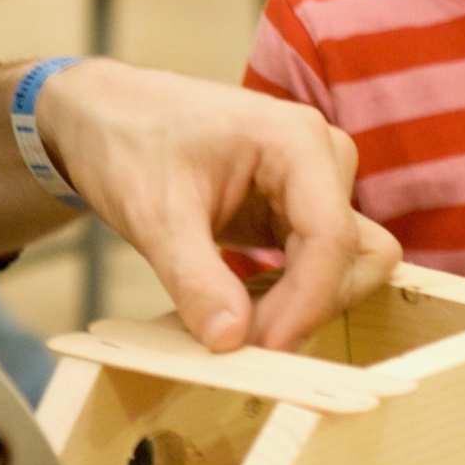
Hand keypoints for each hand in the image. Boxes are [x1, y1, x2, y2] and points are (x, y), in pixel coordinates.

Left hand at [37, 59, 401, 352]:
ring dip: (306, 303)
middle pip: (357, 251)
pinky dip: (292, 295)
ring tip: (240, 326)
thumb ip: (194, 278)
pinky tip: (241, 310)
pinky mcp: (296, 209)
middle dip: (311, 304)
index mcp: (295, 139)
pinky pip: (319, 264)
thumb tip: (231, 342)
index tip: (262, 350)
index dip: (306, 302)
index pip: (331, 235)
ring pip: (348, 262)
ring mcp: (313, 182)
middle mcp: (320, 156)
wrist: (107, 115)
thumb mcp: (153, 213)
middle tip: (245, 341)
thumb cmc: (130, 142)